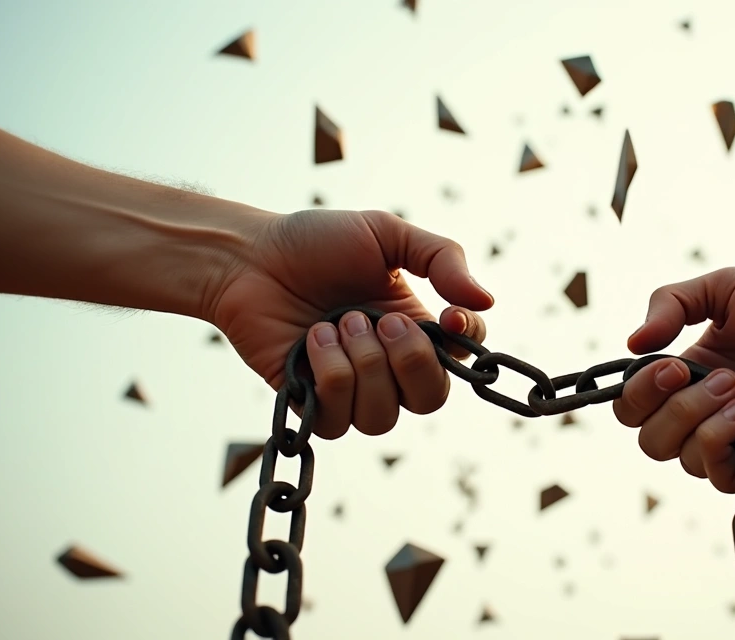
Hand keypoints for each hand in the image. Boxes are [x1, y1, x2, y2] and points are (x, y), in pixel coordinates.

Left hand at [209, 209, 492, 438]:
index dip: (465, 346)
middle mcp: (389, 365)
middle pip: (431, 399)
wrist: (248, 258)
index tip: (449, 318)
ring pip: (384, 416)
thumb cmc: (315, 243)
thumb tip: (487, 302)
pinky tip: (312, 341)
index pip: (463, 360)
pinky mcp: (312, 404)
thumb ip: (442, 258)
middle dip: (410, 362)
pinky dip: (329, 375)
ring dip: (362, 364)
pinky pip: (338, 420)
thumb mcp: (387, 234)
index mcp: (415, 328)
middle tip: (380, 320)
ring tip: (335, 323)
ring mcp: (351, 389)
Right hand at [612, 267, 734, 491]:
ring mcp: (732, 439)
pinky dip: (721, 443)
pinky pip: (719, 477)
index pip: (633, 405)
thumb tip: (632, 345)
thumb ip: (670, 302)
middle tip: (719, 374)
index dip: (639, 393)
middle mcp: (703, 412)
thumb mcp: (723, 287)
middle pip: (649, 440)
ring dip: (701, 420)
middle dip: (671, 408)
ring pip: (681, 459)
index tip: (671, 364)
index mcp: (687, 375)